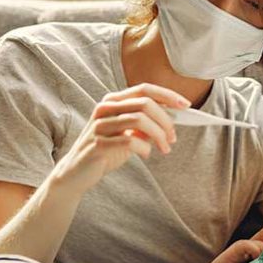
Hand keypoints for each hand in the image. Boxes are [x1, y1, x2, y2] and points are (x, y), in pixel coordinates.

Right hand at [52, 83, 189, 193]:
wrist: (76, 173)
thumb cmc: (105, 151)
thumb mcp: (127, 134)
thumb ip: (144, 125)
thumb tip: (172, 118)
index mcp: (112, 101)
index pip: (144, 89)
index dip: (167, 95)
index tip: (186, 105)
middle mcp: (104, 108)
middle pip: (145, 103)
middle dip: (166, 120)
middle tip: (173, 138)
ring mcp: (100, 125)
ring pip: (140, 120)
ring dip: (159, 135)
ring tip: (165, 148)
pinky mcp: (98, 144)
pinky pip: (130, 141)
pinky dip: (145, 148)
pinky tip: (146, 154)